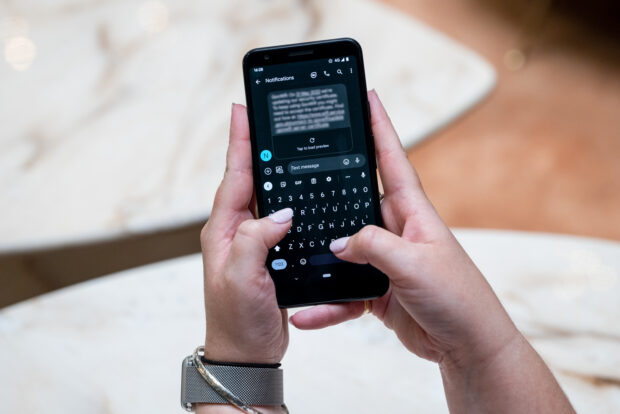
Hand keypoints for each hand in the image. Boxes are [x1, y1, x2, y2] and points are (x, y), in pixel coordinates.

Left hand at [200, 104, 290, 364]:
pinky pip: (276, 217)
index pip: (234, 177)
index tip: (242, 110)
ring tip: (279, 140)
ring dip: (270, 168)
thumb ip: (255, 241)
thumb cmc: (237, 321)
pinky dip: (286, 197)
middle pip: (247, 178)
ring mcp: (251, 242)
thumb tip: (280, 214)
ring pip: (263, 195)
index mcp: (223, 231)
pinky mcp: (267, 253)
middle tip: (262, 114)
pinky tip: (296, 190)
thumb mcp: (242, 280)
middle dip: (254, 144)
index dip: (240, 142)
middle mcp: (235, 231)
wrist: (246, 352)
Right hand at [290, 90, 518, 367]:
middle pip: (355, 202)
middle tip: (300, 175)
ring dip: (321, 259)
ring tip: (293, 260)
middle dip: (329, 191)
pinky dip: (327, 302)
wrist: (466, 345)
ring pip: (343, 250)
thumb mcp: (413, 263)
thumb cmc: (458, 298)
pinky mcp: (377, 289)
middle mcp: (396, 232)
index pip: (393, 160)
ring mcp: (386, 261)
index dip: (380, 127)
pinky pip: (343, 290)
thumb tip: (338, 242)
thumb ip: (373, 245)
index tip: (368, 97)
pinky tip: (310, 311)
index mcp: (412, 213)